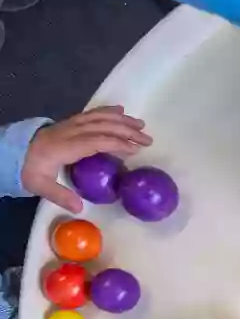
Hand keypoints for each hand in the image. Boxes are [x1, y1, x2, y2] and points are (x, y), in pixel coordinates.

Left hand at [23, 105, 151, 212]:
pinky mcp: (71, 122)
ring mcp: (70, 124)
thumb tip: (79, 208)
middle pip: (102, 126)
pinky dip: (108, 110)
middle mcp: (70, 131)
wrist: (14, 150)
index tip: (135, 150)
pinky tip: (121, 110)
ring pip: (99, 117)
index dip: (117, 143)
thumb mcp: (39, 185)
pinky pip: (92, 112)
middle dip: (127, 131)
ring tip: (141, 125)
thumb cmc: (29, 169)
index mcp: (65, 147)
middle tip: (147, 140)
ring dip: (122, 120)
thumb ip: (59, 195)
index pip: (95, 141)